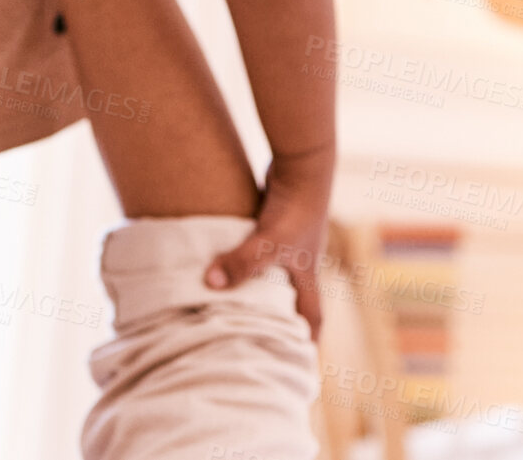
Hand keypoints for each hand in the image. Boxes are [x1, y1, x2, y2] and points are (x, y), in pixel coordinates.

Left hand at [203, 147, 333, 340]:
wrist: (301, 162)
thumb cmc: (294, 208)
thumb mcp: (268, 241)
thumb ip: (242, 263)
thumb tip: (210, 284)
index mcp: (307, 275)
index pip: (312, 317)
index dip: (304, 339)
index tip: (294, 359)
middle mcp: (299, 259)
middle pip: (291, 295)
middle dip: (276, 315)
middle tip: (253, 331)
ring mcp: (287, 237)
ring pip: (270, 268)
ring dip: (255, 280)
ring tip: (229, 295)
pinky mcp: (272, 216)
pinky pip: (255, 242)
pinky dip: (242, 251)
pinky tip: (221, 253)